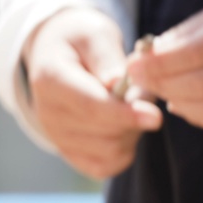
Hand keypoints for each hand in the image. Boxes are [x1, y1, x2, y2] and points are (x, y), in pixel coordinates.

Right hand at [23, 7, 162, 178]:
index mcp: (50, 79)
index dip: (124, 114)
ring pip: (108, 152)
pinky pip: (103, 167)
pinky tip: (122, 128)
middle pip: (103, 134)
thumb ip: (106, 57)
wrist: (56, 55)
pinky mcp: (66, 151)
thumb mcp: (94, 35)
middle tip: (141, 93)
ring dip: (130, 133)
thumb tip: (116, 82)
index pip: (89, 106)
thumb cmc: (80, 41)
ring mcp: (55, 135)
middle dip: (134, 118)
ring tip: (129, 107)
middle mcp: (46, 112)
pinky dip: (122, 152)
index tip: (155, 116)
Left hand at [127, 0, 202, 132]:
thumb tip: (151, 54)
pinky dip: (201, 116)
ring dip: (181, 103)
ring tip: (161, 91)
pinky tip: (183, 105)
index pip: (197, 49)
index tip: (133, 64)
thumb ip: (192, 32)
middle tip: (139, 79)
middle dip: (164, 84)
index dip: (161, 61)